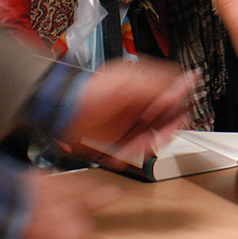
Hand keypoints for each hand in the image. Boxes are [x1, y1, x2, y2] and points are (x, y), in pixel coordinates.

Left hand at [61, 58, 194, 157]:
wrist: (58, 113)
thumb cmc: (87, 94)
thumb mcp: (124, 87)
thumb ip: (154, 89)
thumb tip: (179, 91)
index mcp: (146, 84)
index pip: (176, 95)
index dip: (179, 109)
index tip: (174, 122)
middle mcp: (141, 103)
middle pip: (168, 121)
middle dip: (161, 134)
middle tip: (150, 142)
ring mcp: (131, 121)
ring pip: (153, 138)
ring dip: (144, 147)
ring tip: (128, 151)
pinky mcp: (121, 138)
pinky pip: (137, 150)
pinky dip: (131, 154)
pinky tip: (120, 154)